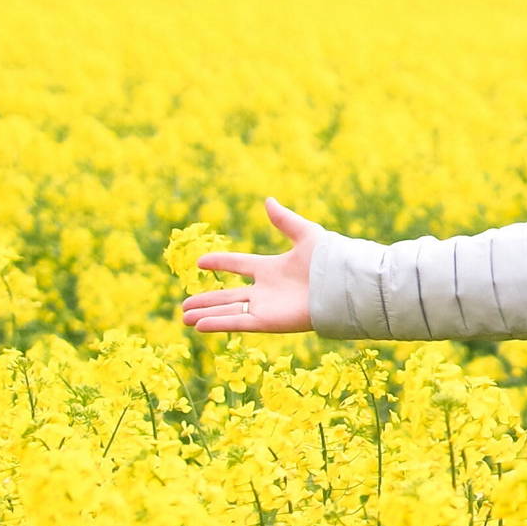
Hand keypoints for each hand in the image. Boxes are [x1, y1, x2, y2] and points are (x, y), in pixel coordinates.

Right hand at [180, 198, 322, 332]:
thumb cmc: (329, 261)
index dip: (219, 262)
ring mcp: (266, 307)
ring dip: (207, 314)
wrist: (342, 286)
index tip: (199, 262)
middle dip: (206, 300)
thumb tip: (268, 200)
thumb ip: (284, 220)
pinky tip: (198, 325)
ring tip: (184, 317)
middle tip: (184, 304)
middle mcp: (266, 290)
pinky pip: (238, 323)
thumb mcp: (304, 234)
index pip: (238, 265)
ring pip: (229, 311)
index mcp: (272, 268)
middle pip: (228, 296)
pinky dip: (218, 323)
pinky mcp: (268, 322)